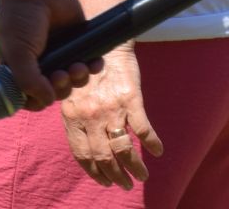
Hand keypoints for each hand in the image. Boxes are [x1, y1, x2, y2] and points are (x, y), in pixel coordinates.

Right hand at [0, 0, 94, 110]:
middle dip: (60, 88)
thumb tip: (46, 100)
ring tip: (76, 66)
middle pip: (55, 93)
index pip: (29, 97)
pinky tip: (93, 62)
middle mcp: (40, 65)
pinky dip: (93, 68)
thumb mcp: (16, 52)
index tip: (42, 97)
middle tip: (60, 75)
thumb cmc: (19, 18)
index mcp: (19, 68)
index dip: (37, 101)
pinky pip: (90, 67)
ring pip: (74, 83)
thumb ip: (27, 81)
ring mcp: (60, 56)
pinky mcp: (78, 46)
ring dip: (78, 79)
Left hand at [59, 44, 161, 188]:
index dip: (93, 172)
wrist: (103, 41)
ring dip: (135, 168)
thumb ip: (75, 118)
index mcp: (72, 115)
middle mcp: (89, 116)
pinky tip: (158, 151)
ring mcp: (111, 109)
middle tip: (126, 185)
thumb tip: (83, 145)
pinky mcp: (131, 100)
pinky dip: (152, 144)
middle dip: (115, 176)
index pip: (81, 153)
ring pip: (123, 149)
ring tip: (142, 177)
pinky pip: (144, 129)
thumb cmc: (85, 67)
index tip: (103, 182)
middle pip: (103, 157)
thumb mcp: (70, 93)